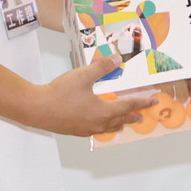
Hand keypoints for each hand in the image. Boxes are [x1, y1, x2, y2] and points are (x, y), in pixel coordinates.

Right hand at [25, 59, 158, 137]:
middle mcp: (98, 123)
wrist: (37, 109)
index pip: (128, 106)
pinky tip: (99, 123)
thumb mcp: (83, 75)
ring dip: (119, 123)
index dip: (142, 102)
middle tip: (142, 115)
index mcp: (104, 111)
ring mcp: (87, 129)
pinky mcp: (76, 131)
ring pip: (108, 128)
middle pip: (121, 120)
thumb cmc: (61, 92)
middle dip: (133, 116)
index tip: (153, 101)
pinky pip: (96, 130)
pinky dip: (104, 126)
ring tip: (123, 122)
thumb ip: (102, 67)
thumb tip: (117, 59)